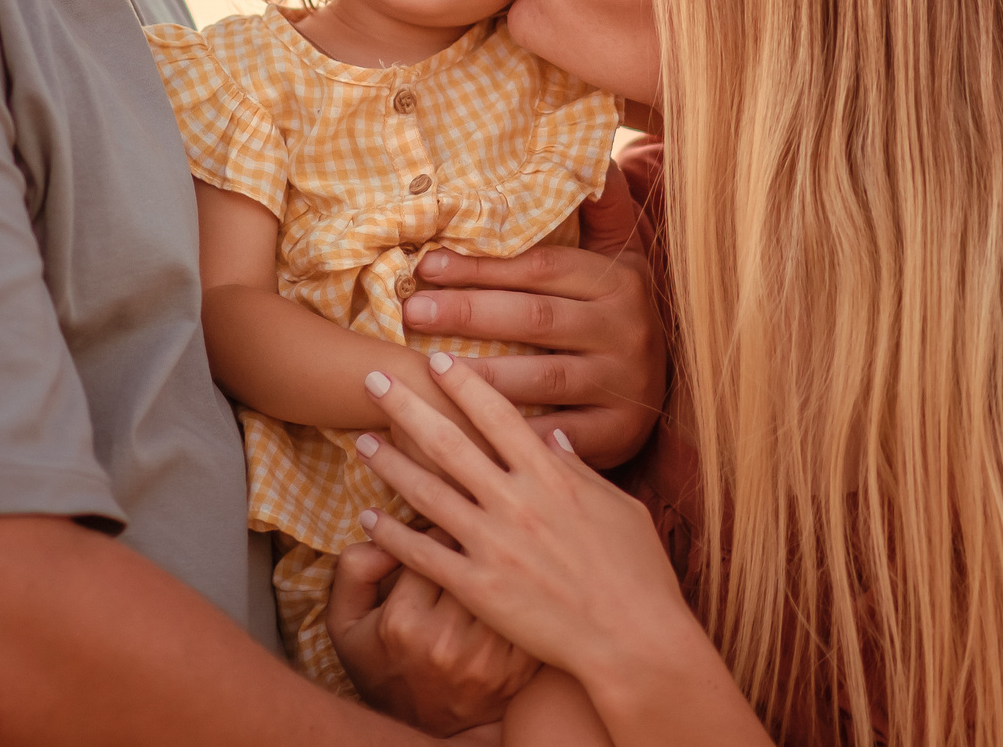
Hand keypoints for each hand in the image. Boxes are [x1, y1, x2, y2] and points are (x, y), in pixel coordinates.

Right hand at [328, 533, 538, 734]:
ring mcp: (485, 659)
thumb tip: (381, 532)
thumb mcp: (346, 621)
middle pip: (471, 561)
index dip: (437, 529)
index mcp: (402, 622)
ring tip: (491, 558)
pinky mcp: (514, 670)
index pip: (430, 546)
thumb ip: (356, 569)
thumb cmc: (381, 663)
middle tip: (468, 537)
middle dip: (471, 542)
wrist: (421, 728)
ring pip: (502, 582)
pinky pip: (524, 612)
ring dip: (499, 564)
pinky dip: (518, 594)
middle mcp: (445, 642)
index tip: (438, 530)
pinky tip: (508, 587)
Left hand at [349, 357, 698, 683]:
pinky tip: (366, 518)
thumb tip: (555, 438)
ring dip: (390, 463)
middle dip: (406, 407)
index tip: (435, 361)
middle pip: (448, 442)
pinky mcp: (479, 588)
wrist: (635, 641)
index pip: (497, 415)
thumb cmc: (640, 574)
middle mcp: (516, 501)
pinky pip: (423, 555)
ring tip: (363, 441)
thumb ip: (582, 471)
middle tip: (374, 381)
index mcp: (552, 476)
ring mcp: (494, 544)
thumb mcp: (620, 507)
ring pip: (426, 493)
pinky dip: (391, 535)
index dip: (462, 384)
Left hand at [400, 167, 665, 466]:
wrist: (679, 388)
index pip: (540, 269)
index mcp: (620, 282)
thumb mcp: (623, 256)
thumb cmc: (621, 312)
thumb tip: (597, 156)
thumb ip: (604, 209)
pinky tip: (468, 431)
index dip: (481, 266)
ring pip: (540, 380)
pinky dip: (512, 434)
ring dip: (479, 377)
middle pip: (534, 318)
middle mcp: (626, 331)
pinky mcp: (618, 435)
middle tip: (410, 312)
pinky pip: (556, 436)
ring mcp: (624, 386)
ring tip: (424, 373)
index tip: (426, 266)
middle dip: (467, 314)